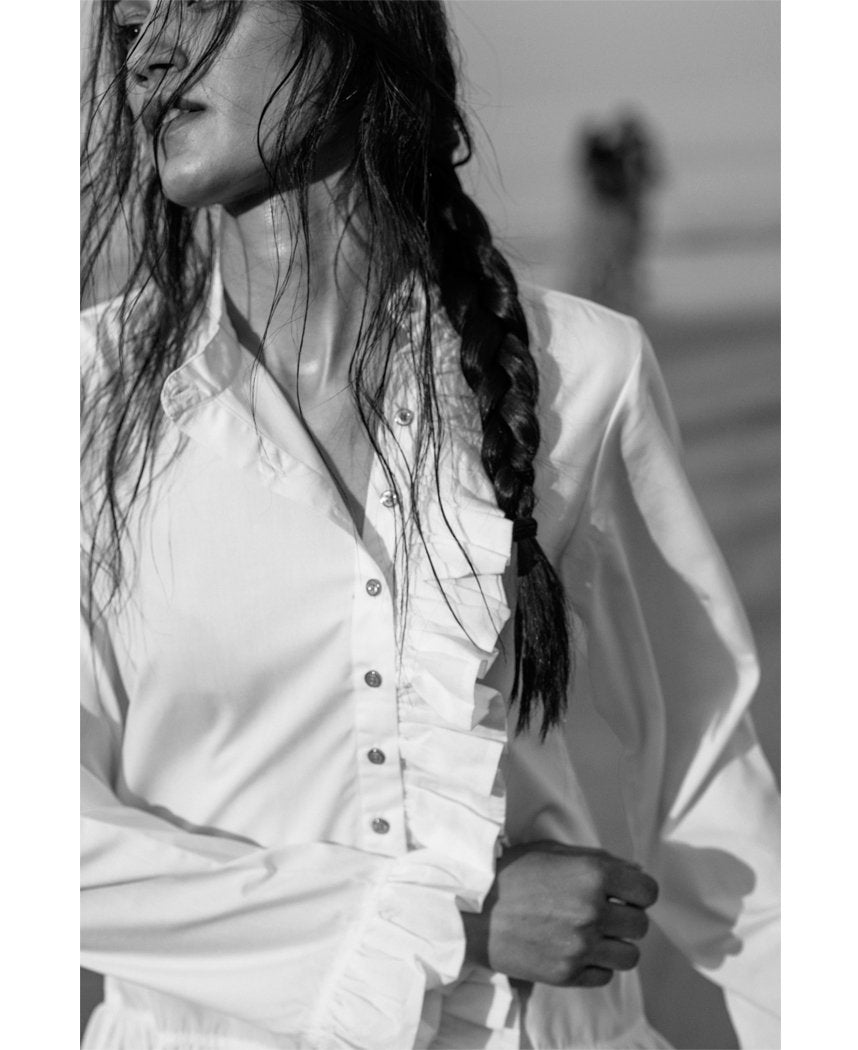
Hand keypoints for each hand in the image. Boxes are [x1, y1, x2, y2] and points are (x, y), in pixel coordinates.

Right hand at [461, 840, 657, 986]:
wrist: (471, 909)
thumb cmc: (510, 873)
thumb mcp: (552, 852)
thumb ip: (598, 860)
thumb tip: (637, 871)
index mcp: (591, 874)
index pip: (647, 891)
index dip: (639, 891)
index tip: (627, 893)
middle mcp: (592, 910)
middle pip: (641, 925)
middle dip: (627, 917)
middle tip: (606, 913)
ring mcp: (580, 945)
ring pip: (630, 955)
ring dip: (617, 944)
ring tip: (595, 935)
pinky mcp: (567, 974)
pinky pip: (605, 975)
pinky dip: (597, 965)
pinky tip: (578, 950)